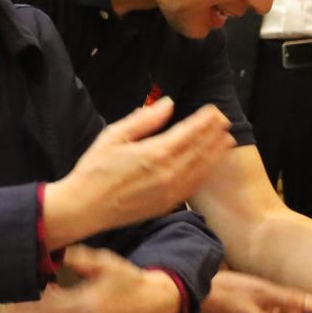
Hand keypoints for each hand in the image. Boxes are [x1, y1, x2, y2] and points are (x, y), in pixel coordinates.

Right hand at [44, 101, 234, 247]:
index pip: (189, 132)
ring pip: (201, 168)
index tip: (214, 110)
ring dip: (216, 153)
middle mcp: (168, 173)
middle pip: (199, 149)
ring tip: (227, 140)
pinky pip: (193, 186)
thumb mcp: (114, 136)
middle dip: (214, 133)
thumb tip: (168, 104)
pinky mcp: (167, 205)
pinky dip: (205, 172)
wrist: (84, 208)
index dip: (204, 120)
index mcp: (155, 153)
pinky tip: (210, 165)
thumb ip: (144, 120)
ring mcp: (170, 191)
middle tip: (225, 121)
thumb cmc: (95, 170)